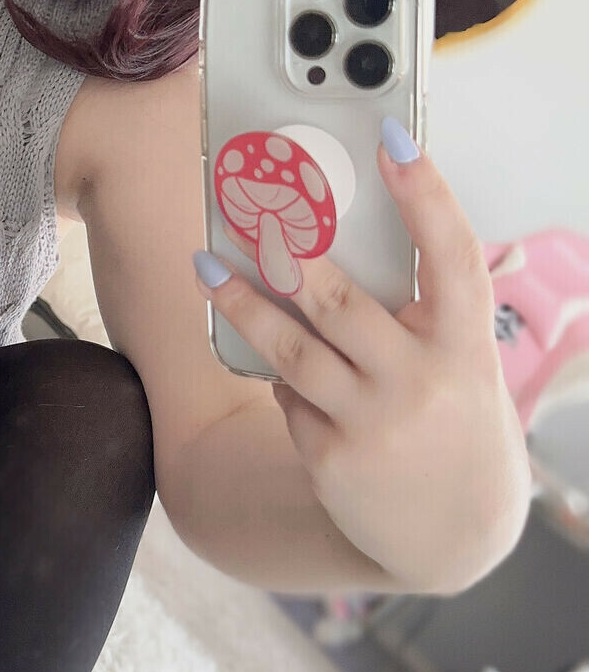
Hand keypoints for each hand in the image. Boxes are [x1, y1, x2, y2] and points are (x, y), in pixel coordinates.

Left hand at [194, 134, 531, 591]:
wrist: (456, 533)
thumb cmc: (452, 415)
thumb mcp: (458, 361)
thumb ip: (415, 312)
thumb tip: (329, 243)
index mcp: (467, 343)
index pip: (451, 254)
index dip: (425, 193)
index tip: (390, 138)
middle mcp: (423, 381)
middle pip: (340, 302)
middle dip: (286, 252)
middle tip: (246, 205)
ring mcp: (375, 424)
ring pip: (289, 350)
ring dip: (241, 303)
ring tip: (204, 265)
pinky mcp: (331, 461)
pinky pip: (288, 398)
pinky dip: (281, 377)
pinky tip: (279, 365)